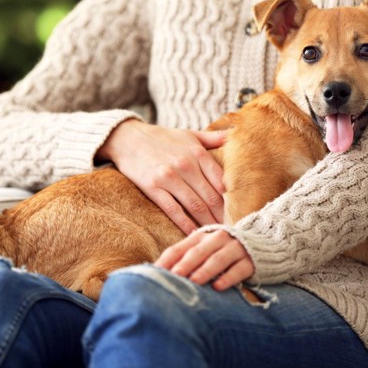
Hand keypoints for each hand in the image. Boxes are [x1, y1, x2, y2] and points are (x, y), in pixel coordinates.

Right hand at [96, 120, 225, 233]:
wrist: (127, 138)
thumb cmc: (161, 137)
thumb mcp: (189, 133)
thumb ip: (214, 137)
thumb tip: (237, 133)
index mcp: (197, 152)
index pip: (222, 181)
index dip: (232, 199)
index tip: (239, 212)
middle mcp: (186, 165)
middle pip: (211, 196)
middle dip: (223, 215)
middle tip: (233, 230)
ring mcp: (169, 177)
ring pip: (195, 205)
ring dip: (208, 222)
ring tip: (217, 234)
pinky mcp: (153, 187)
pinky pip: (173, 210)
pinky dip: (185, 223)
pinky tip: (194, 233)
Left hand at [155, 230, 253, 290]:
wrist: (262, 243)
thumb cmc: (223, 250)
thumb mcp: (204, 248)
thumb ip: (184, 257)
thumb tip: (157, 273)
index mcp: (202, 235)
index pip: (180, 247)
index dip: (167, 260)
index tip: (155, 273)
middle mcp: (217, 239)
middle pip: (198, 251)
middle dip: (184, 264)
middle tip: (174, 276)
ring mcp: (235, 249)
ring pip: (217, 259)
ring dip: (204, 271)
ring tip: (194, 281)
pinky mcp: (250, 261)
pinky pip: (238, 270)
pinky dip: (227, 278)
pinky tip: (218, 287)